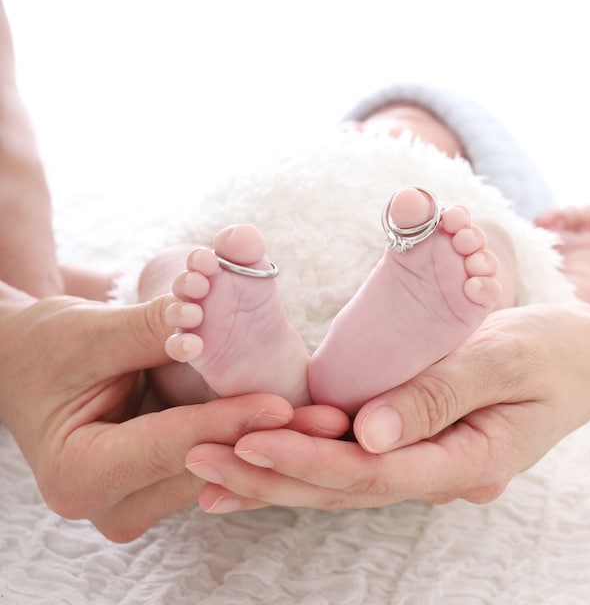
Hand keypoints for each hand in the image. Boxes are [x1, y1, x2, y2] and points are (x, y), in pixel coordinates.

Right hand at [0, 284, 346, 540]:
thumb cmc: (46, 348)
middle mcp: (111, 502)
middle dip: (269, 443)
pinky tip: (304, 426)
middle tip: (331, 423)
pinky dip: (257, 442)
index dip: (225, 423)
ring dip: (274, 446)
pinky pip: (219, 463)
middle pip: (204, 469)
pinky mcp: (162, 481)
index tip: (282, 406)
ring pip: (221, 473)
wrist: (30, 364)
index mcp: (80, 473)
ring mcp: (140, 497)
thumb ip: (146, 330)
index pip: (167, 447)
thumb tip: (201, 317)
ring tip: (330, 424)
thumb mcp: (88, 334)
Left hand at [185, 303, 589, 510]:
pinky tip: (253, 457)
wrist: (573, 357)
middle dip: (268, 475)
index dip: (307, 459)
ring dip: (270, 475)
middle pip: (340, 485)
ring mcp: (416, 459)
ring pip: (335, 478)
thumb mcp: (503, 364)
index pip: (371, 473)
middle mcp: (431, 471)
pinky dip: (297, 457)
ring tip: (206, 471)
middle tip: (199, 460)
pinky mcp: (405, 436)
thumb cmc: (547, 353)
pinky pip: (346, 455)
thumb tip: (370, 433)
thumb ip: (439, 396)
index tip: (249, 441)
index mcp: (461, 462)